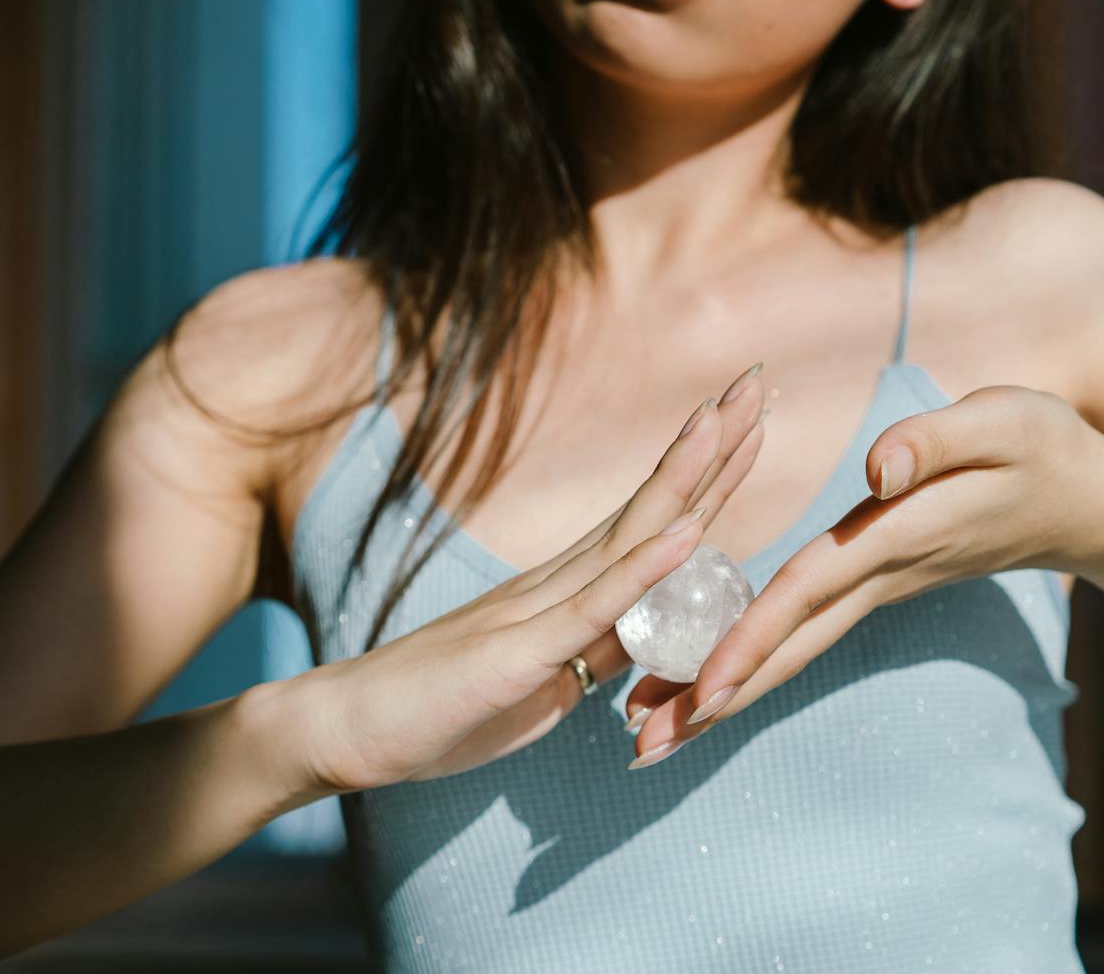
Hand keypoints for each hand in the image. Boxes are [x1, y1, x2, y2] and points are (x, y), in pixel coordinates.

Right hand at [300, 361, 771, 792]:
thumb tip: (659, 626)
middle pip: (651, 505)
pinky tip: (686, 531)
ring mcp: (538, 610)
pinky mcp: (519, 653)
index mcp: (569, 590)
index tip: (749, 417)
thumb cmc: (443, 704)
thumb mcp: (547, 679)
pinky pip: (591, 609)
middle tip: (754, 378)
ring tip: (727, 420)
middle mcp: (558, 581)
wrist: (349, 725)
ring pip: (628, 535)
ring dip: (684, 478)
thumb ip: (601, 646)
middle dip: (709, 446)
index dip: (704, 470)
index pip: (653, 519)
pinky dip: (642, 568)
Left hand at [623, 384, 1103, 760]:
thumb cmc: (1046, 451)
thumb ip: (935, 440)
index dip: (751, 635)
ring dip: (721, 691)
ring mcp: (876, 585)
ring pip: (790, 648)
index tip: (699, 688)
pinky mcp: (874, 579)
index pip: (807, 591)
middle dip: (713, 698)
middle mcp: (877, 575)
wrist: (1090, 503)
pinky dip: (751, 659)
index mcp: (894, 536)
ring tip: (649, 734)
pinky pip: (803, 629)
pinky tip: (705, 680)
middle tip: (641, 750)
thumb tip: (876, 468)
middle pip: (784, 646)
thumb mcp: (1003, 422)